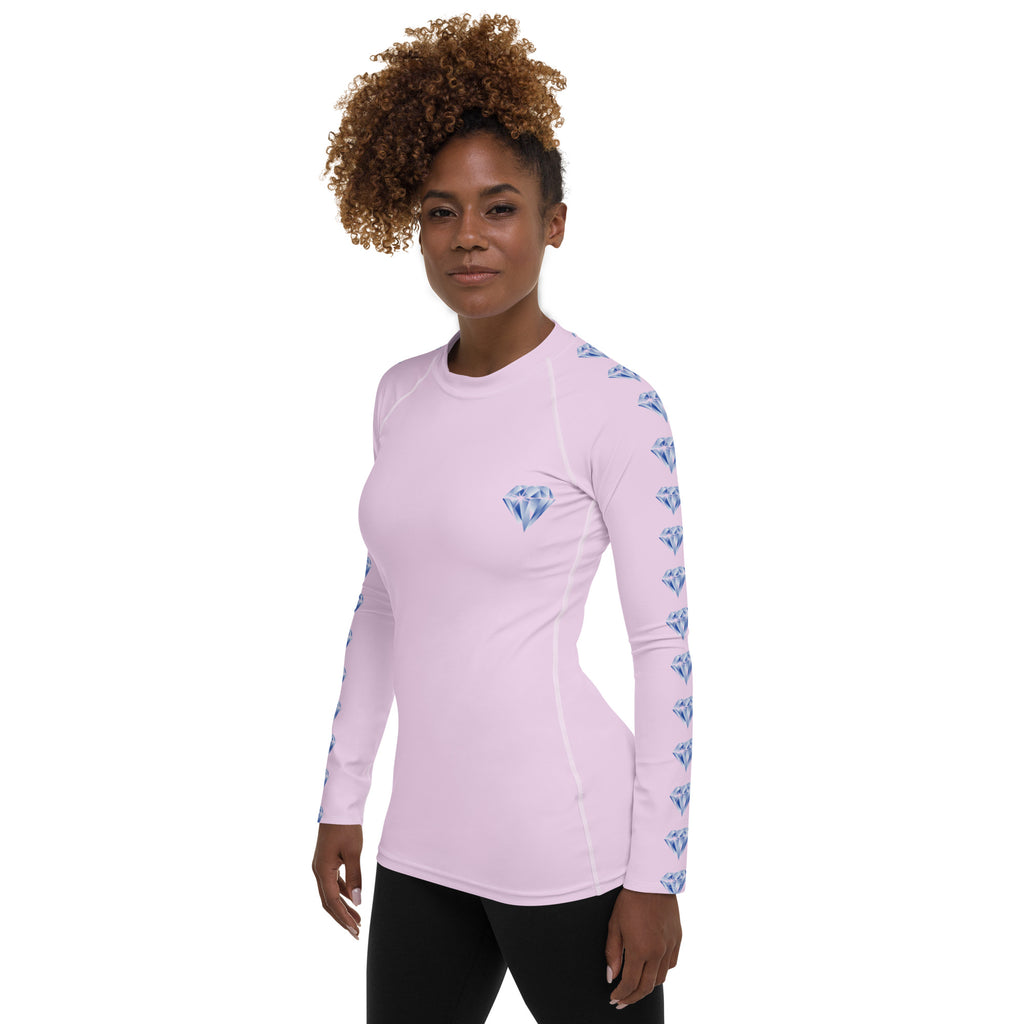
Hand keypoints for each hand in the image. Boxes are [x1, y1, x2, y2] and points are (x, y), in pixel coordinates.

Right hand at [312, 823, 363, 938]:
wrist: (339, 806)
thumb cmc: (346, 827)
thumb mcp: (354, 852)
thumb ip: (355, 877)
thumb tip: (357, 901)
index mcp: (322, 870)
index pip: (333, 901)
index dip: (344, 917)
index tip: (354, 929)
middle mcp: (318, 871)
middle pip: (328, 902)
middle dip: (341, 918)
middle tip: (356, 932)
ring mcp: (321, 866)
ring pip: (330, 894)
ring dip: (342, 907)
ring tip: (357, 920)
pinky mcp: (326, 861)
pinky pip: (332, 883)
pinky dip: (342, 893)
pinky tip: (352, 899)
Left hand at [605, 888, 681, 1007]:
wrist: (653, 880)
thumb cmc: (630, 900)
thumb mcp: (615, 925)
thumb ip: (613, 953)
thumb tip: (611, 976)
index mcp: (640, 949)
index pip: (630, 983)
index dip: (621, 994)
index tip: (614, 998)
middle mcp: (658, 951)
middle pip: (647, 986)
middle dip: (633, 997)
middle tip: (623, 1002)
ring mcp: (670, 946)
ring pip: (661, 978)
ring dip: (648, 986)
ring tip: (636, 987)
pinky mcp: (677, 939)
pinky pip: (671, 964)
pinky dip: (661, 971)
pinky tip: (652, 969)